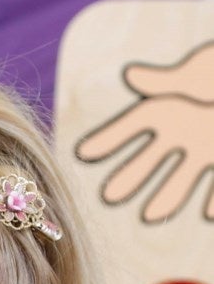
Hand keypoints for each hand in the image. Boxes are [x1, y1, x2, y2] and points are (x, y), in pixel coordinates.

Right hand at [74, 41, 213, 222]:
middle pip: (153, 159)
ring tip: (151, 215)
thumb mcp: (205, 68)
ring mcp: (208, 148)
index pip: (135, 123)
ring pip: (185, 177)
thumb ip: (170, 79)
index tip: (82, 151)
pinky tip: (209, 215)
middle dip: (132, 177)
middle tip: (109, 197)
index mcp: (174, 106)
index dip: (109, 138)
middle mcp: (187, 131)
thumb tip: (131, 75)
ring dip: (169, 196)